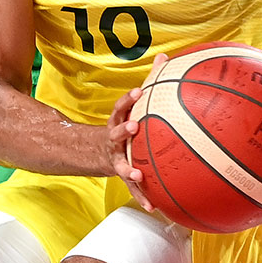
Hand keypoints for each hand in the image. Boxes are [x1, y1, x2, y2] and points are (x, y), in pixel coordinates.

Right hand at [109, 53, 167, 210]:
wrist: (97, 150)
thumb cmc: (124, 123)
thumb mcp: (132, 105)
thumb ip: (151, 82)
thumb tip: (165, 56)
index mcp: (118, 120)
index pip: (119, 107)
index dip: (127, 100)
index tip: (137, 93)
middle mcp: (114, 139)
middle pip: (116, 133)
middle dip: (124, 129)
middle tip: (134, 126)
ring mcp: (116, 157)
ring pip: (120, 162)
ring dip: (128, 169)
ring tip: (137, 174)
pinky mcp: (121, 174)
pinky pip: (132, 188)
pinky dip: (142, 197)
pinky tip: (153, 206)